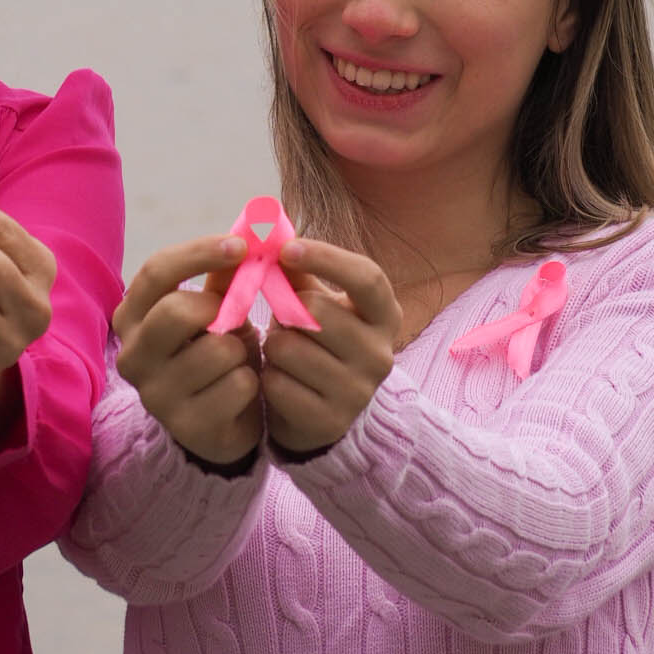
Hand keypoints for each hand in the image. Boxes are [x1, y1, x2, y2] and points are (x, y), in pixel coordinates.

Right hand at [113, 234, 260, 467]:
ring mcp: (155, 395)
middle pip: (176, 311)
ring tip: (237, 359)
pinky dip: (252, 381)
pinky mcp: (186, 426)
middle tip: (236, 316)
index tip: (241, 244)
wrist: (222, 422)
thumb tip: (252, 227)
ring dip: (242, 349)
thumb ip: (226, 274)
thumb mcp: (215, 309)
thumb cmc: (216, 350)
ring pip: (218, 350)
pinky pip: (239, 385)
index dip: (199, 252)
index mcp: (131, 316)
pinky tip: (241, 390)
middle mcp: (131, 355)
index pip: (155, 271)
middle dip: (219, 308)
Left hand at [260, 238, 399, 456]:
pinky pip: (278, 384)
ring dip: (272, 345)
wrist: (318, 411)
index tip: (286, 248)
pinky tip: (279, 381)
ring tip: (282, 352)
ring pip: (289, 348)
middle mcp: (381, 354)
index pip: (367, 277)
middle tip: (280, 318)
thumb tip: (269, 232)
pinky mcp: (331, 420)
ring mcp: (359, 391)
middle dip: (284, 310)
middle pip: (317, 312)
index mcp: (385, 315)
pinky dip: (267, 378)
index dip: (326, 258)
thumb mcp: (315, 303)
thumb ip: (296, 272)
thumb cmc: (315, 341)